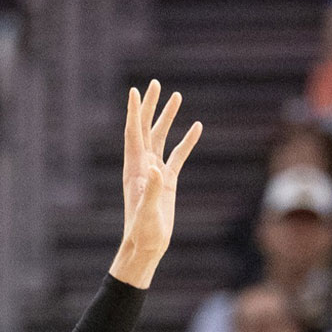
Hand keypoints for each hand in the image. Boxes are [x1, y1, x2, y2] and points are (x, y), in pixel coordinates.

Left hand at [112, 81, 202, 286]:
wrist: (146, 247)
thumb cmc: (143, 232)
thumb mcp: (148, 211)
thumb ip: (153, 189)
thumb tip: (156, 167)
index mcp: (136, 168)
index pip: (134, 133)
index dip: (134, 112)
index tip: (135, 90)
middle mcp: (143, 166)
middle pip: (145, 129)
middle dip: (150, 106)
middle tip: (155, 83)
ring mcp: (156, 172)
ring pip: (161, 138)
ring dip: (168, 118)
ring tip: (177, 96)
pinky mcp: (168, 182)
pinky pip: (177, 156)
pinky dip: (186, 141)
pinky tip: (197, 127)